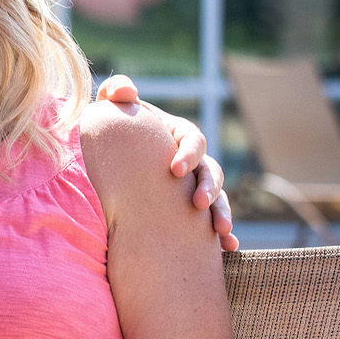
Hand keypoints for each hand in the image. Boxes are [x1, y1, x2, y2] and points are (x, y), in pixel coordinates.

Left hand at [96, 75, 237, 251]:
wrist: (109, 160)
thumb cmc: (114, 129)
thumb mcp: (113, 108)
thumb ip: (116, 91)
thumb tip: (124, 92)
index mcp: (177, 135)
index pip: (192, 140)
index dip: (188, 153)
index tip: (174, 170)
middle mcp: (192, 161)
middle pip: (211, 171)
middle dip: (208, 187)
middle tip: (197, 204)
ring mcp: (194, 186)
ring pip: (218, 198)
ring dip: (223, 212)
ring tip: (221, 231)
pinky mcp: (191, 210)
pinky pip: (212, 222)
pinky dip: (225, 233)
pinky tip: (230, 247)